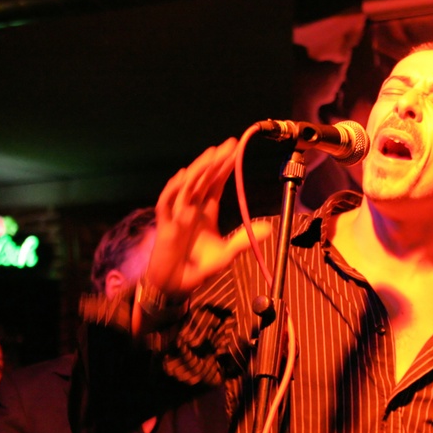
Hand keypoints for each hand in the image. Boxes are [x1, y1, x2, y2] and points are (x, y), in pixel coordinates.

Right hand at [146, 138, 272, 298]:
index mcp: (206, 214)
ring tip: (212, 155)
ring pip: (187, 187)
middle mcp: (191, 210)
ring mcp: (177, 216)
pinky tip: (183, 177)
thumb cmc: (198, 270)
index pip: (215, 185)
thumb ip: (243, 241)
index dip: (224, 169)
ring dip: (199, 170)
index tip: (235, 152)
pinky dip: (173, 190)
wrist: (175, 287)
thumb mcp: (225, 255)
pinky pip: (166, 205)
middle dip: (215, 163)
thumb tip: (268, 228)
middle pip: (203, 180)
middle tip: (229, 145)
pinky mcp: (165, 227)